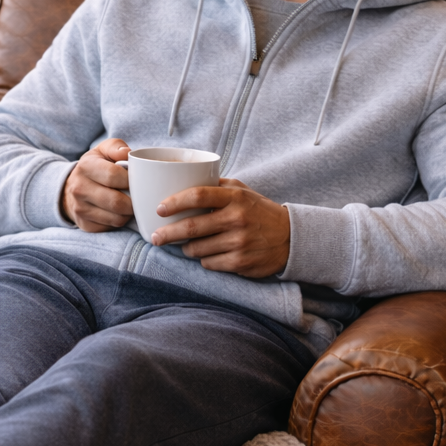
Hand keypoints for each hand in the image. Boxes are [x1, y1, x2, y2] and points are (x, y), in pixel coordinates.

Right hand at [61, 138, 131, 231]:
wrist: (72, 187)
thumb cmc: (95, 166)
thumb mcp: (103, 150)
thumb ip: (116, 147)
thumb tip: (128, 153)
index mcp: (86, 167)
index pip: (114, 176)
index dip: (132, 179)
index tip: (140, 180)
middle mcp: (79, 189)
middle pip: (117, 202)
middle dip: (135, 201)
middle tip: (141, 196)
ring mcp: (80, 209)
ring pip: (117, 218)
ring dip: (130, 212)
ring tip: (132, 203)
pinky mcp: (85, 224)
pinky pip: (112, 227)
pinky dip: (121, 220)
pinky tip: (121, 211)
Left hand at [151, 178, 289, 277]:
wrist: (290, 238)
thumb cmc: (259, 211)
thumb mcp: (242, 191)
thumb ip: (217, 186)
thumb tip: (183, 182)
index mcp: (235, 197)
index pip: (198, 195)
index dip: (175, 202)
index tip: (159, 208)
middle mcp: (237, 218)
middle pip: (192, 227)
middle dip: (168, 233)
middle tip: (155, 237)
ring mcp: (239, 242)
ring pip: (197, 248)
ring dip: (186, 248)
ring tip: (186, 244)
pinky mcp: (240, 262)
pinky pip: (209, 263)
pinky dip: (203, 259)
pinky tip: (208, 254)